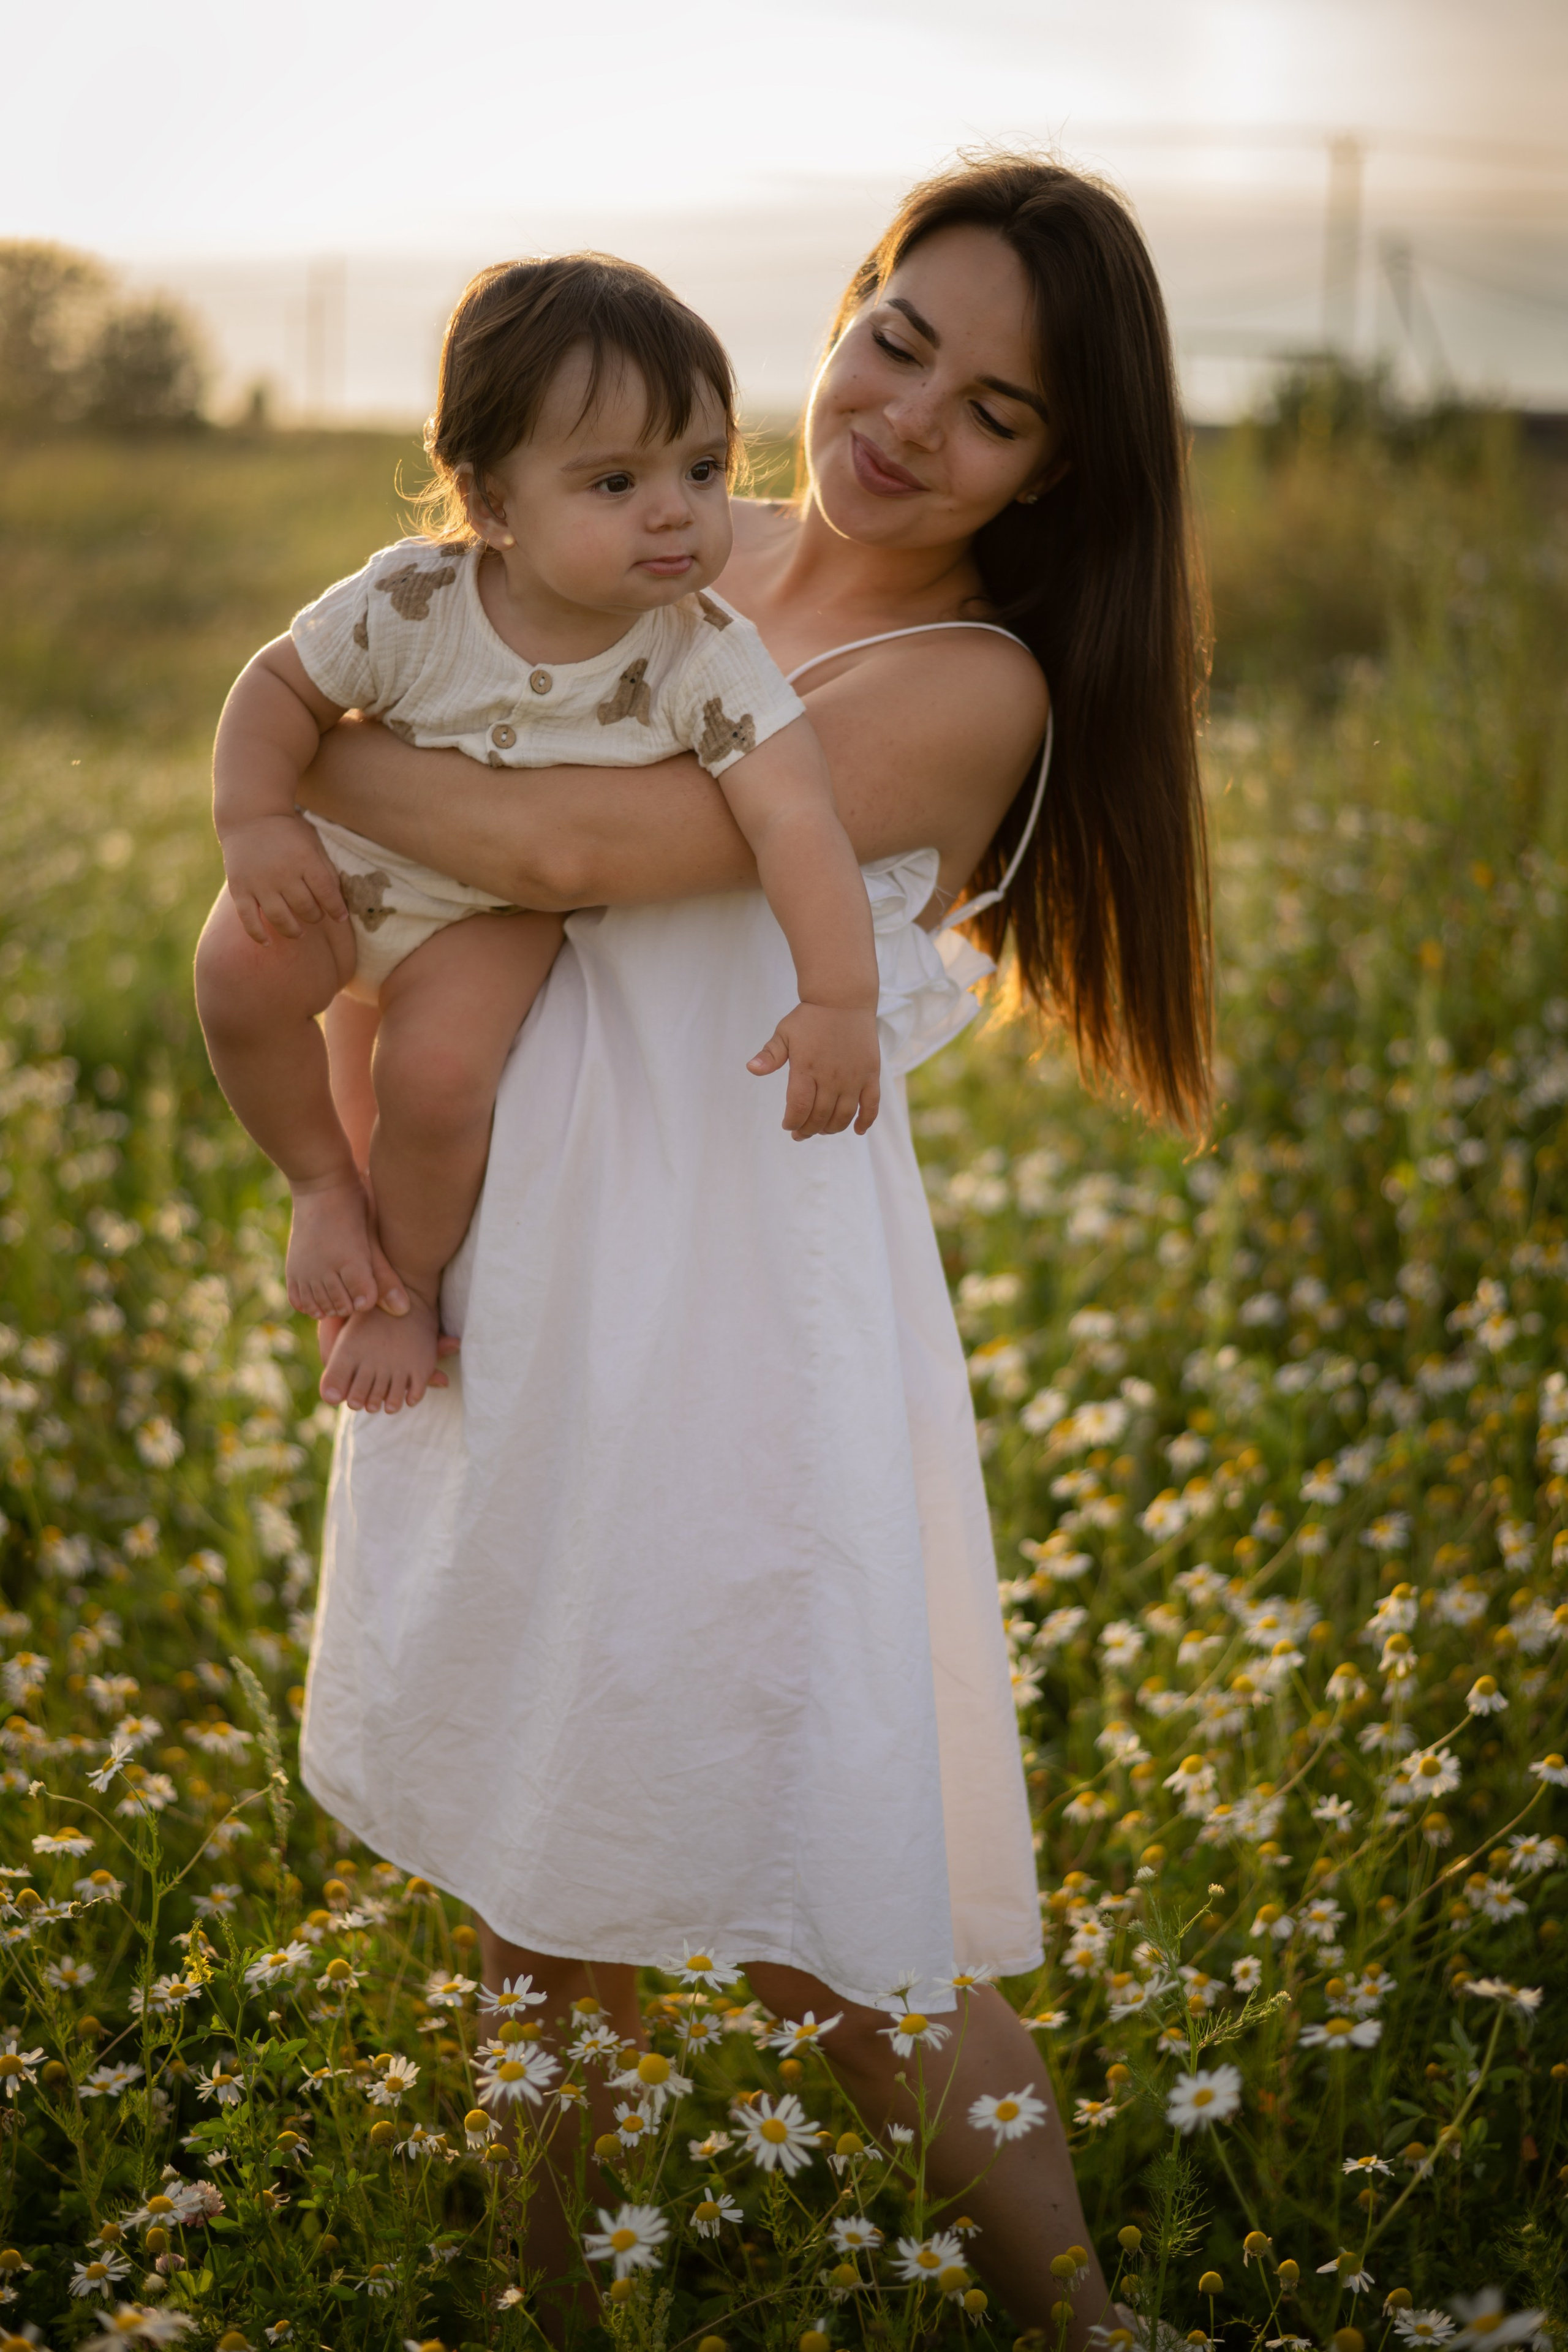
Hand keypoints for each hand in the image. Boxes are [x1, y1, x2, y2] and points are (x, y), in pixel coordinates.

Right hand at [221, 812, 347, 942]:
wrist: (250, 815)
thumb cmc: (288, 831)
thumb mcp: (313, 843)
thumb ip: (326, 870)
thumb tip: (339, 902)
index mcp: (304, 859)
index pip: (326, 893)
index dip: (336, 909)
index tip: (340, 917)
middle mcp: (282, 873)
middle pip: (305, 907)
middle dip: (314, 916)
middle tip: (314, 916)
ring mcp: (259, 882)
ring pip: (280, 918)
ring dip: (293, 930)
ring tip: (298, 932)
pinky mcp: (240, 888)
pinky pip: (248, 918)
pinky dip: (257, 934)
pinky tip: (267, 943)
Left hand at [748, 1002, 880, 1138]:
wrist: (843, 999)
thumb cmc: (810, 1017)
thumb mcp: (784, 1033)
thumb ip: (770, 1055)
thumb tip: (750, 1069)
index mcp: (806, 1068)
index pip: (799, 1108)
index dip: (792, 1122)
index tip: (787, 1125)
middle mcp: (831, 1076)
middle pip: (819, 1116)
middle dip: (808, 1130)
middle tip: (801, 1133)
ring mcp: (854, 1077)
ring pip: (843, 1116)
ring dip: (831, 1129)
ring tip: (822, 1130)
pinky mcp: (871, 1074)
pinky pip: (871, 1105)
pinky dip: (865, 1121)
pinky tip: (856, 1130)